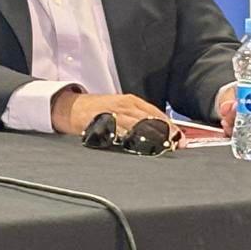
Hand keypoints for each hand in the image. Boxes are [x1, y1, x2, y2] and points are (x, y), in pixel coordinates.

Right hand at [51, 88, 175, 137]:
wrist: (71, 107)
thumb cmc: (96, 109)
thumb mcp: (120, 107)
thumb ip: (138, 116)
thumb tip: (159, 130)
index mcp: (131, 101)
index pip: (156, 114)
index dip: (170, 127)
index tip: (179, 139)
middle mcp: (125, 105)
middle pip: (151, 120)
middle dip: (165, 133)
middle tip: (174, 146)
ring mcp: (115, 114)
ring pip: (139, 126)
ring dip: (152, 138)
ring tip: (162, 148)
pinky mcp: (105, 123)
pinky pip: (122, 132)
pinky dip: (132, 140)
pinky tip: (141, 147)